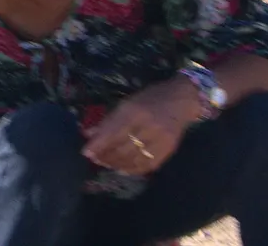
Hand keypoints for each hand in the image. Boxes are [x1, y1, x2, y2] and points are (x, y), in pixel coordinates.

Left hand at [82, 77, 202, 175]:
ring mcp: (160, 140)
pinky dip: (133, 169)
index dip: (98, 144)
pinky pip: (148, 165)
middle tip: (95, 159)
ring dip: (117, 164)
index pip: (112, 132)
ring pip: (133, 159)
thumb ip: (108, 120)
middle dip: (105, 156)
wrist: (182, 100)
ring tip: (106, 163)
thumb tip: (89, 134)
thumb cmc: (150, 97)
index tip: (85, 152)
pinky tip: (123, 168)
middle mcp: (148, 126)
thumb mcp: (126, 102)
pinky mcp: (169, 150)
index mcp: (134, 111)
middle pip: (122, 148)